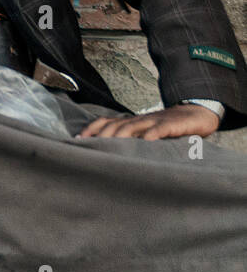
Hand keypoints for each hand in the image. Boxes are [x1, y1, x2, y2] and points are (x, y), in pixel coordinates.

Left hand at [79, 103, 219, 139]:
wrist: (193, 115)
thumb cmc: (165, 129)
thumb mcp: (145, 133)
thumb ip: (130, 141)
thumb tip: (110, 156)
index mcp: (130, 122)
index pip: (104, 122)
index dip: (91, 130)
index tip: (78, 140)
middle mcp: (137, 120)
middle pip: (114, 126)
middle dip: (101, 137)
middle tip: (90, 149)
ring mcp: (152, 122)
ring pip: (131, 127)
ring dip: (119, 137)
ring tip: (110, 148)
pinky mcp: (169, 125)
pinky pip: (157, 130)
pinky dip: (150, 136)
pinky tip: (144, 144)